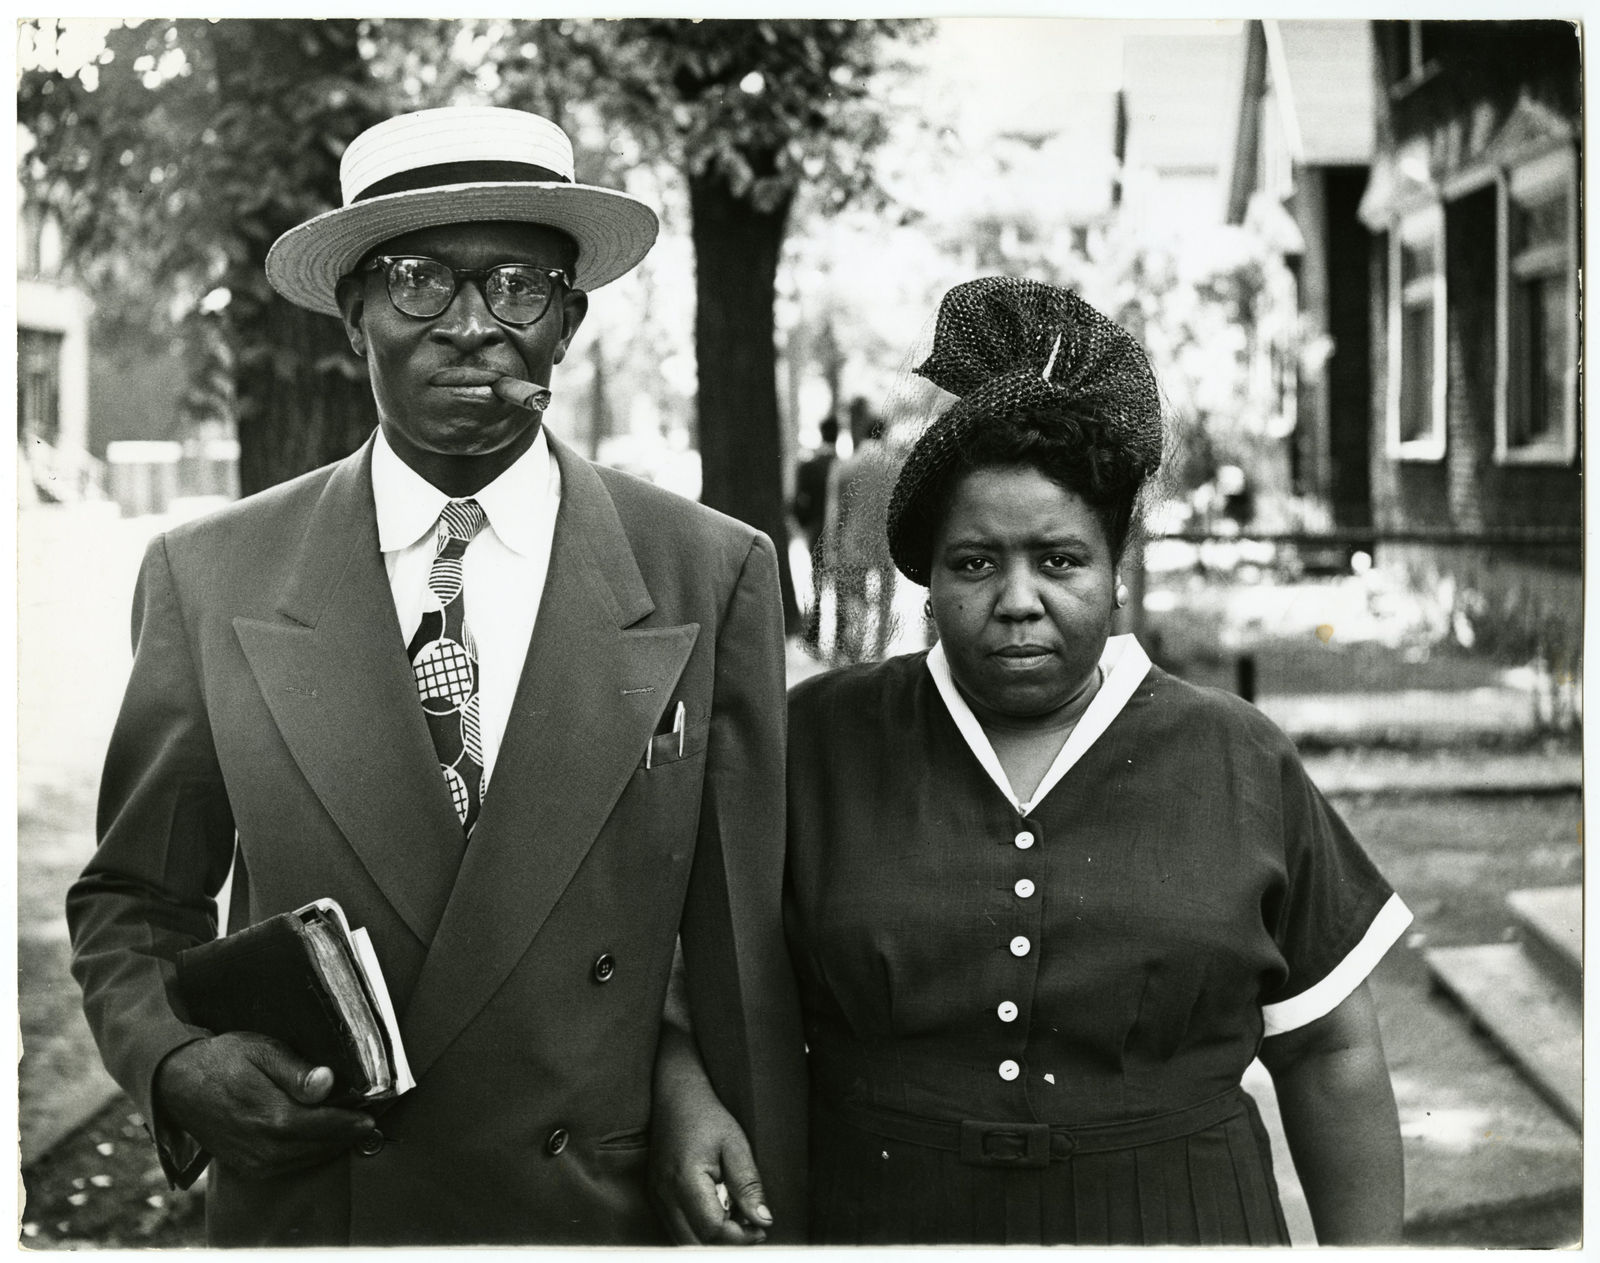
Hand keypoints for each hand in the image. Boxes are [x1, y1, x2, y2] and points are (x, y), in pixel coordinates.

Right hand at [154, 1032, 378, 1179]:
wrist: (178, 1083)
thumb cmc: (224, 1060)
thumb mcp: (262, 1051)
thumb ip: (297, 1071)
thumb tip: (328, 1083)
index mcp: (274, 1117)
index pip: (328, 1126)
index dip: (353, 1121)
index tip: (374, 1113)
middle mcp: (265, 1147)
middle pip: (321, 1146)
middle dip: (347, 1134)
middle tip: (370, 1120)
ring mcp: (254, 1161)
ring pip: (306, 1159)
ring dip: (331, 1146)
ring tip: (351, 1129)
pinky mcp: (246, 1166)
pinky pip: (287, 1166)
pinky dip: (308, 1154)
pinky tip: (320, 1140)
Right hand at [650, 1032, 771, 1243]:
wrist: (675, 1095)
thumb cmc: (707, 1115)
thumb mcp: (735, 1144)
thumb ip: (748, 1184)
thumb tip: (763, 1219)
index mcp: (685, 1179)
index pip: (712, 1229)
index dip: (740, 1237)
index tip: (761, 1229)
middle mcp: (664, 1193)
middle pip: (695, 1243)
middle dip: (727, 1243)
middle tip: (752, 1229)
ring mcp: (656, 1197)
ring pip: (683, 1240)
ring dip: (711, 1240)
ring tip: (737, 1221)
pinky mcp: (655, 1196)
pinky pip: (675, 1229)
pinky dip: (698, 1231)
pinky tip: (718, 1215)